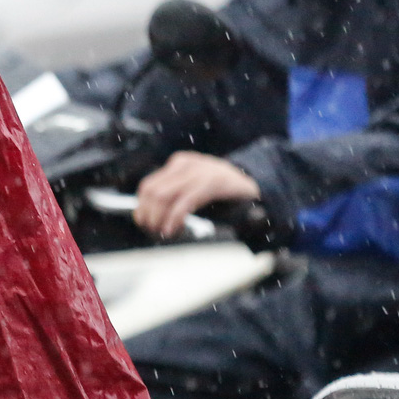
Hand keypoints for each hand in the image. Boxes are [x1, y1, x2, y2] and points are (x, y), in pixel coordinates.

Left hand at [133, 152, 260, 239]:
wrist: (256, 188)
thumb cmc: (222, 195)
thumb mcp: (193, 193)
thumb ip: (172, 200)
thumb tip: (143, 217)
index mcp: (180, 164)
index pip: (148, 185)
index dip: (142, 207)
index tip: (145, 225)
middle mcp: (186, 164)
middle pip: (152, 191)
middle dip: (148, 215)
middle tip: (153, 232)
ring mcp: (200, 171)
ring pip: (164, 195)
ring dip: (159, 219)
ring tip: (164, 233)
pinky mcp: (213, 182)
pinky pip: (185, 201)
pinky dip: (174, 218)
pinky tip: (174, 230)